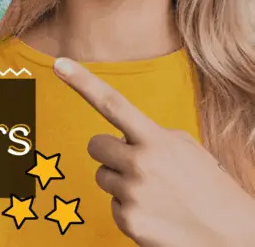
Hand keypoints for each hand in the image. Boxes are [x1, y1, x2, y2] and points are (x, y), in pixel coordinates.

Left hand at [54, 57, 254, 246]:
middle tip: (139, 166)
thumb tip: (123, 138)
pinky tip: (156, 215)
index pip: (113, 104)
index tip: (60, 64)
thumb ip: (151, 136)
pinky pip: (112, 205)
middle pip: (95, 145)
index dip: (83, 82)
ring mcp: (132, 193)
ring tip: (155, 194)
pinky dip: (130, 209)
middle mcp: (140, 163)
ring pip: (102, 176)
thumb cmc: (209, 189)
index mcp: (156, 140)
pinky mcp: (128, 220)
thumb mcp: (187, 150)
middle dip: (111, 153)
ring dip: (121, 182)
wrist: (234, 237)